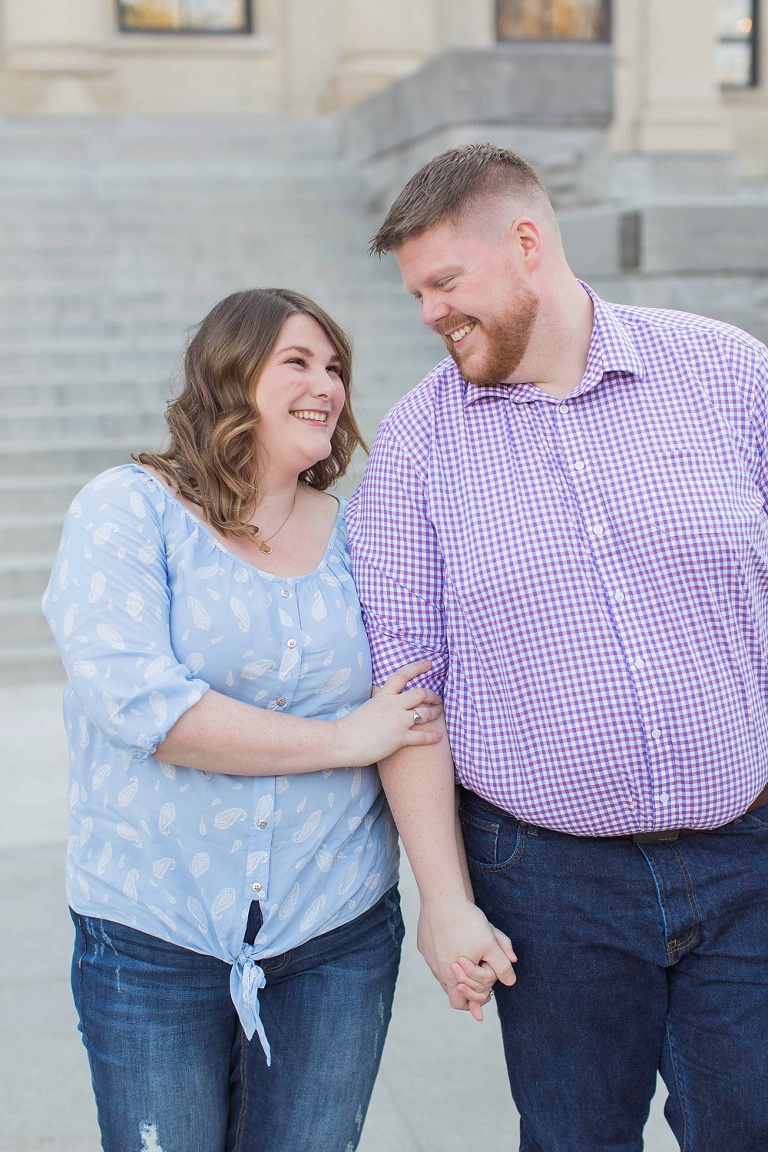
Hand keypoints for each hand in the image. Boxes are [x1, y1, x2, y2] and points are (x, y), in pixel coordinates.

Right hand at [333, 659, 442, 765]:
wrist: (342, 740)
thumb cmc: (350, 727)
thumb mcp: (366, 707)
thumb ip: (378, 702)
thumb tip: (382, 700)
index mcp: (383, 696)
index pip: (402, 675)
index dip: (417, 667)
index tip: (428, 664)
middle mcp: (394, 705)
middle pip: (420, 693)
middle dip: (432, 695)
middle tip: (437, 699)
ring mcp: (398, 721)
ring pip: (425, 713)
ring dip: (435, 713)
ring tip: (439, 714)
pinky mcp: (400, 738)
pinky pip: (422, 736)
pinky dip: (433, 736)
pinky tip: (439, 737)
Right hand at [417, 898, 515, 1021]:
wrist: (442, 898)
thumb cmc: (467, 922)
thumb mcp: (490, 945)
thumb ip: (502, 966)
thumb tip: (510, 982)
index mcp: (451, 977)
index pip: (459, 1003)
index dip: (475, 1002)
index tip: (487, 995)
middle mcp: (437, 970)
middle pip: (451, 989)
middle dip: (467, 986)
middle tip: (480, 978)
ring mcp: (428, 957)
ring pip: (443, 972)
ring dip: (457, 971)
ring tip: (470, 959)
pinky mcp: (424, 943)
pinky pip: (435, 956)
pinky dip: (447, 955)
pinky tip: (456, 942)